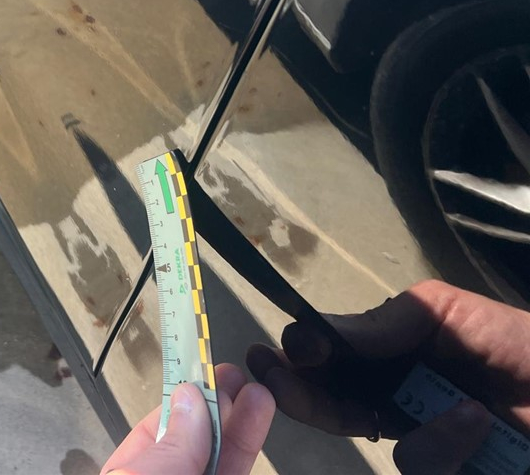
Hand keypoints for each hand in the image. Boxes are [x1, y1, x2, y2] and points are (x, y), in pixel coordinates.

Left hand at [100, 363, 274, 474]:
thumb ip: (168, 447)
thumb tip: (189, 401)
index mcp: (130, 474)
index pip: (154, 429)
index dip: (178, 398)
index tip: (197, 367)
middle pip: (193, 439)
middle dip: (214, 403)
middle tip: (231, 373)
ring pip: (222, 453)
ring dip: (240, 418)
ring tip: (255, 389)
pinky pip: (239, 468)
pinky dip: (250, 441)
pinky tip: (258, 415)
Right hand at [247, 280, 529, 474]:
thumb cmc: (516, 343)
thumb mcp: (443, 314)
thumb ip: (380, 323)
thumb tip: (315, 334)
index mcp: (390, 354)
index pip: (330, 358)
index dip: (301, 357)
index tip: (283, 352)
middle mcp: (394, 396)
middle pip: (328, 402)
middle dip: (297, 393)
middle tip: (269, 379)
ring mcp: (418, 437)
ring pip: (372, 439)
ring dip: (418, 429)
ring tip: (469, 410)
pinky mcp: (442, 468)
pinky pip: (418, 466)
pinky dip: (446, 447)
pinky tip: (478, 425)